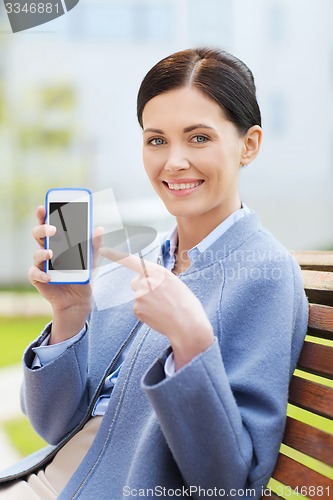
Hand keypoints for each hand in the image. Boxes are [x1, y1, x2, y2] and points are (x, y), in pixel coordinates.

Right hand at [28, 206, 102, 342]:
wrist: (79, 300)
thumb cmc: (83, 276)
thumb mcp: (92, 260)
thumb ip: (94, 245)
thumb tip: (100, 228)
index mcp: (59, 243)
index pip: (49, 225)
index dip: (45, 215)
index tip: (44, 206)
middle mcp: (48, 251)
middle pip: (39, 235)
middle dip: (43, 229)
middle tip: (53, 229)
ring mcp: (42, 265)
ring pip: (36, 253)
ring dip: (42, 252)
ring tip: (51, 253)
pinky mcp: (38, 278)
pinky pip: (35, 274)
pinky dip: (41, 274)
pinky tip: (49, 276)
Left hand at [99, 247, 213, 369]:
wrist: (188, 325)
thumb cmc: (185, 303)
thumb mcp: (174, 282)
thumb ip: (158, 278)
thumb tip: (148, 281)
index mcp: (157, 271)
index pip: (132, 260)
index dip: (115, 254)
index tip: (102, 250)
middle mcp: (146, 281)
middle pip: (135, 281)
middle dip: (144, 287)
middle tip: (161, 297)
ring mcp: (140, 296)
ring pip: (138, 295)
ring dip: (147, 300)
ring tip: (163, 307)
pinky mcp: (137, 309)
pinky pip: (138, 308)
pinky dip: (147, 311)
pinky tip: (159, 314)